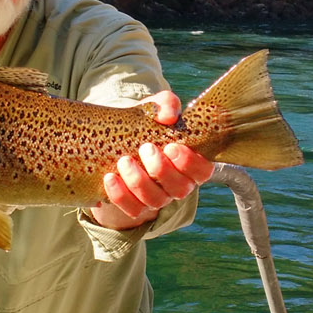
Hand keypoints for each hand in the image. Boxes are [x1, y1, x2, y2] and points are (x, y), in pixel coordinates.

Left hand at [89, 91, 214, 230]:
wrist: (117, 140)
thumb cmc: (146, 124)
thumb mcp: (156, 109)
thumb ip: (166, 104)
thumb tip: (168, 116)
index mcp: (190, 163)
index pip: (203, 171)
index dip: (190, 163)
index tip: (172, 146)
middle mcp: (178, 184)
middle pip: (180, 189)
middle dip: (162, 170)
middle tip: (146, 148)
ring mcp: (158, 198)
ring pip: (155, 200)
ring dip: (139, 181)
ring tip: (124, 160)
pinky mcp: (135, 206)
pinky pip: (132, 209)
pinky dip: (120, 195)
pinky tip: (110, 177)